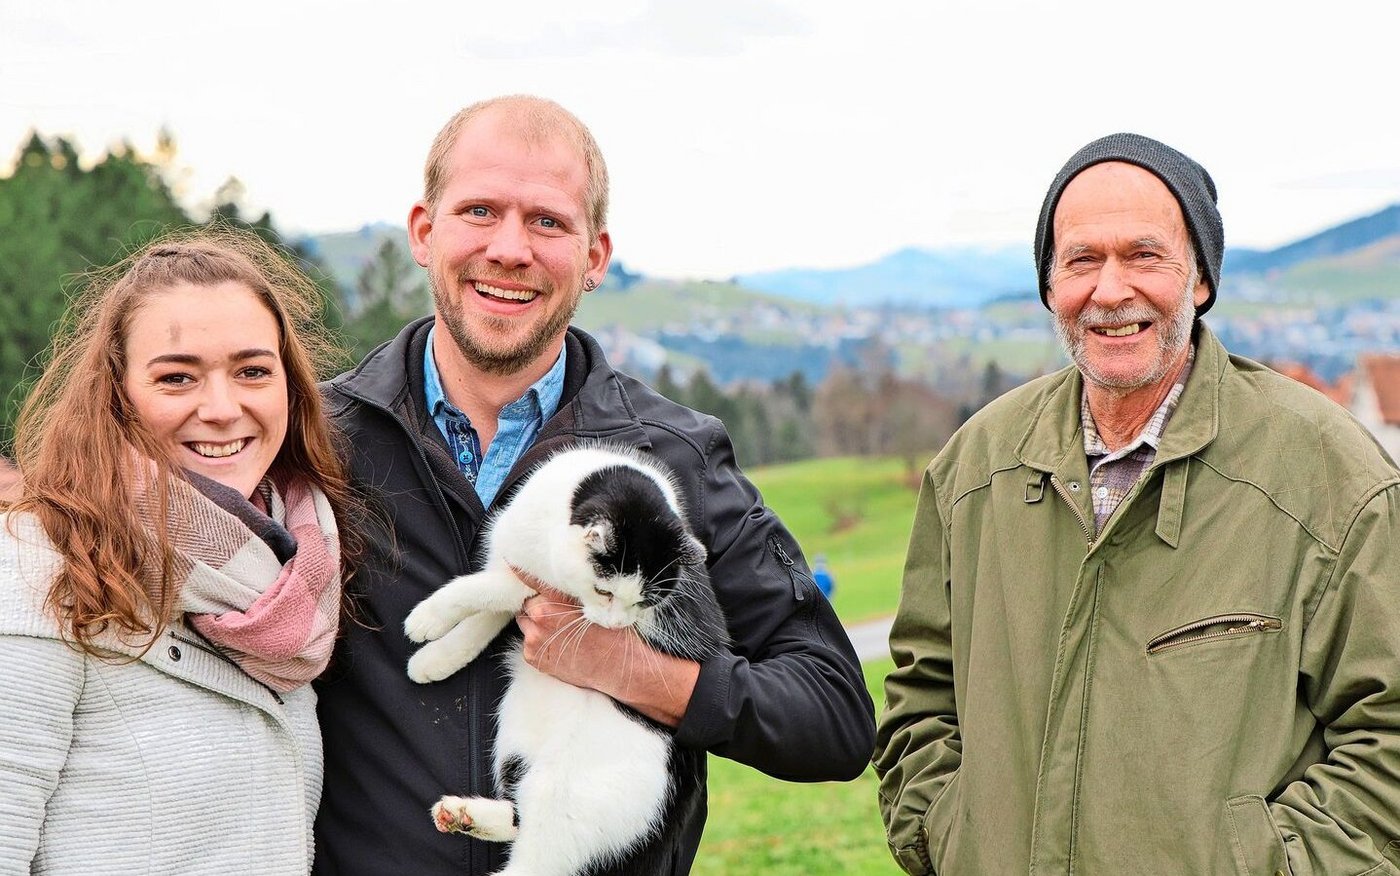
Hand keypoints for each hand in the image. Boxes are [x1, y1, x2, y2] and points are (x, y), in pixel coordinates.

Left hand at [511, 567, 699, 727]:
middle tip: (556, 608)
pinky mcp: (533, 656)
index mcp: (553, 601)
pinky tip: (558, 642)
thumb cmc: (612, 632)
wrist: (617, 668)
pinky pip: (528, 640)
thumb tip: (556, 579)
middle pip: (527, 601)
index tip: (511, 561)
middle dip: (538, 601)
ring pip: (525, 620)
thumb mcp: (595, 602)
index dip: (522, 571)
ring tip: (558, 627)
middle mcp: (539, 618)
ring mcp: (533, 639)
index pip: (530, 580)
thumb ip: (570, 591)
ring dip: (536, 620)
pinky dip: (538, 638)